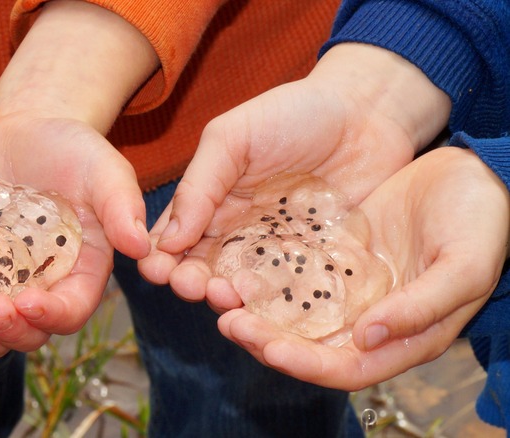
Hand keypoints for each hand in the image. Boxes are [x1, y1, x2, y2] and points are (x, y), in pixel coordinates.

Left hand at [0, 0, 157, 356]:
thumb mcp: (102, 168)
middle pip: (28, 333)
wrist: (20, 127)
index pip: (72, 309)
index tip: (28, 303)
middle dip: (6, 333)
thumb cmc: (71, 146)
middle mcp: (42, 285)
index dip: (52, 317)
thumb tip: (142, 246)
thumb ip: (122, 204)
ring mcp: (2, 282)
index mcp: (81, 270)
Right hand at [138, 43, 451, 302]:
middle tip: (190, 286)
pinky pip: (293, 296)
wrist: (368, 113)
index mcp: (211, 206)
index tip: (155, 268)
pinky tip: (268, 310)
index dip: (160, 259)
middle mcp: (239, 237)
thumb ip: (199, 184)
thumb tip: (166, 240)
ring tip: (225, 296)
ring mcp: (279, 255)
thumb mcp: (233, 137)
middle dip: (191, 284)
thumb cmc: (294, 113)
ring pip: (244, 290)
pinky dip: (277, 309)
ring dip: (228, 299)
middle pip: (205, 272)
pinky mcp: (317, 268)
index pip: (174, 241)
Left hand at [218, 146, 509, 389]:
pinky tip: (236, 265)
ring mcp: (347, 289)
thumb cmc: (481, 221)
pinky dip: (264, 276)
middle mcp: (367, 319)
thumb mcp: (463, 266)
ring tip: (220, 295)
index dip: (306, 364)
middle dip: (266, 340)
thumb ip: (421, 308)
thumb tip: (367, 338)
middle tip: (228, 322)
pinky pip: (290, 274)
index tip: (268, 348)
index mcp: (402, 335)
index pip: (345, 367)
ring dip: (256, 311)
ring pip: (290, 313)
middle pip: (307, 345)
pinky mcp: (332, 257)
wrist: (472, 172)